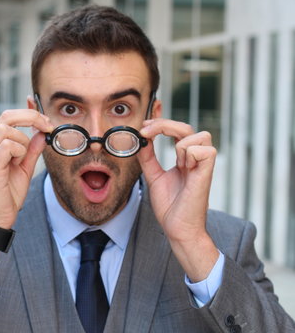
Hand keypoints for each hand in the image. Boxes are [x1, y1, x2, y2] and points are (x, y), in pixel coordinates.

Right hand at [0, 109, 52, 229]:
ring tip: (23, 159)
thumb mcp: (24, 169)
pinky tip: (18, 163)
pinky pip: (6, 145)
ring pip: (6, 129)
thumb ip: (32, 150)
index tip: (45, 119)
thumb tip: (42, 133)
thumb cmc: (7, 196)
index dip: (27, 112)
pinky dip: (19, 151)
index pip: (7, 117)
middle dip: (31, 117)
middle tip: (47, 126)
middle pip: (6, 116)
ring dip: (23, 140)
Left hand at [137, 118, 218, 281]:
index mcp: (184, 159)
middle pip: (186, 127)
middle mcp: (195, 158)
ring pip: (198, 135)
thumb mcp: (153, 176)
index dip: (162, 122)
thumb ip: (148, 158)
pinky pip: (204, 149)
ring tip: (177, 165)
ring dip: (180, 145)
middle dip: (164, 125)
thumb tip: (140, 139)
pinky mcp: (208, 171)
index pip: (177, 131)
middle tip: (146, 130)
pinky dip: (190, 155)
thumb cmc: (169, 206)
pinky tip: (186, 169)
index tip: (146, 121)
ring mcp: (203, 164)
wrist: (177, 227)